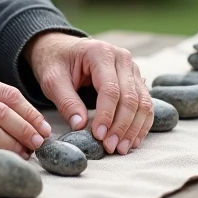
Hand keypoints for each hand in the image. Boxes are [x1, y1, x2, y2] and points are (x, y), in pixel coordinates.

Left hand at [24, 33, 153, 155]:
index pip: (110, 89)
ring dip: (134, 128)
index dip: (106, 115)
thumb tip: (80, 126)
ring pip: (142, 102)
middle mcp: (121, 57)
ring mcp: (131, 67)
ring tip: (121, 148)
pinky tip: (132, 140)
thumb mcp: (52, 80)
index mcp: (100, 53)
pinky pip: (144, 103)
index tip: (99, 136)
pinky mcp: (135, 79)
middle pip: (130, 97)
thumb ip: (66, 102)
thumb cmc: (55, 62)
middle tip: (111, 148)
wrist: (61, 49)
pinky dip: (141, 123)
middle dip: (122, 126)